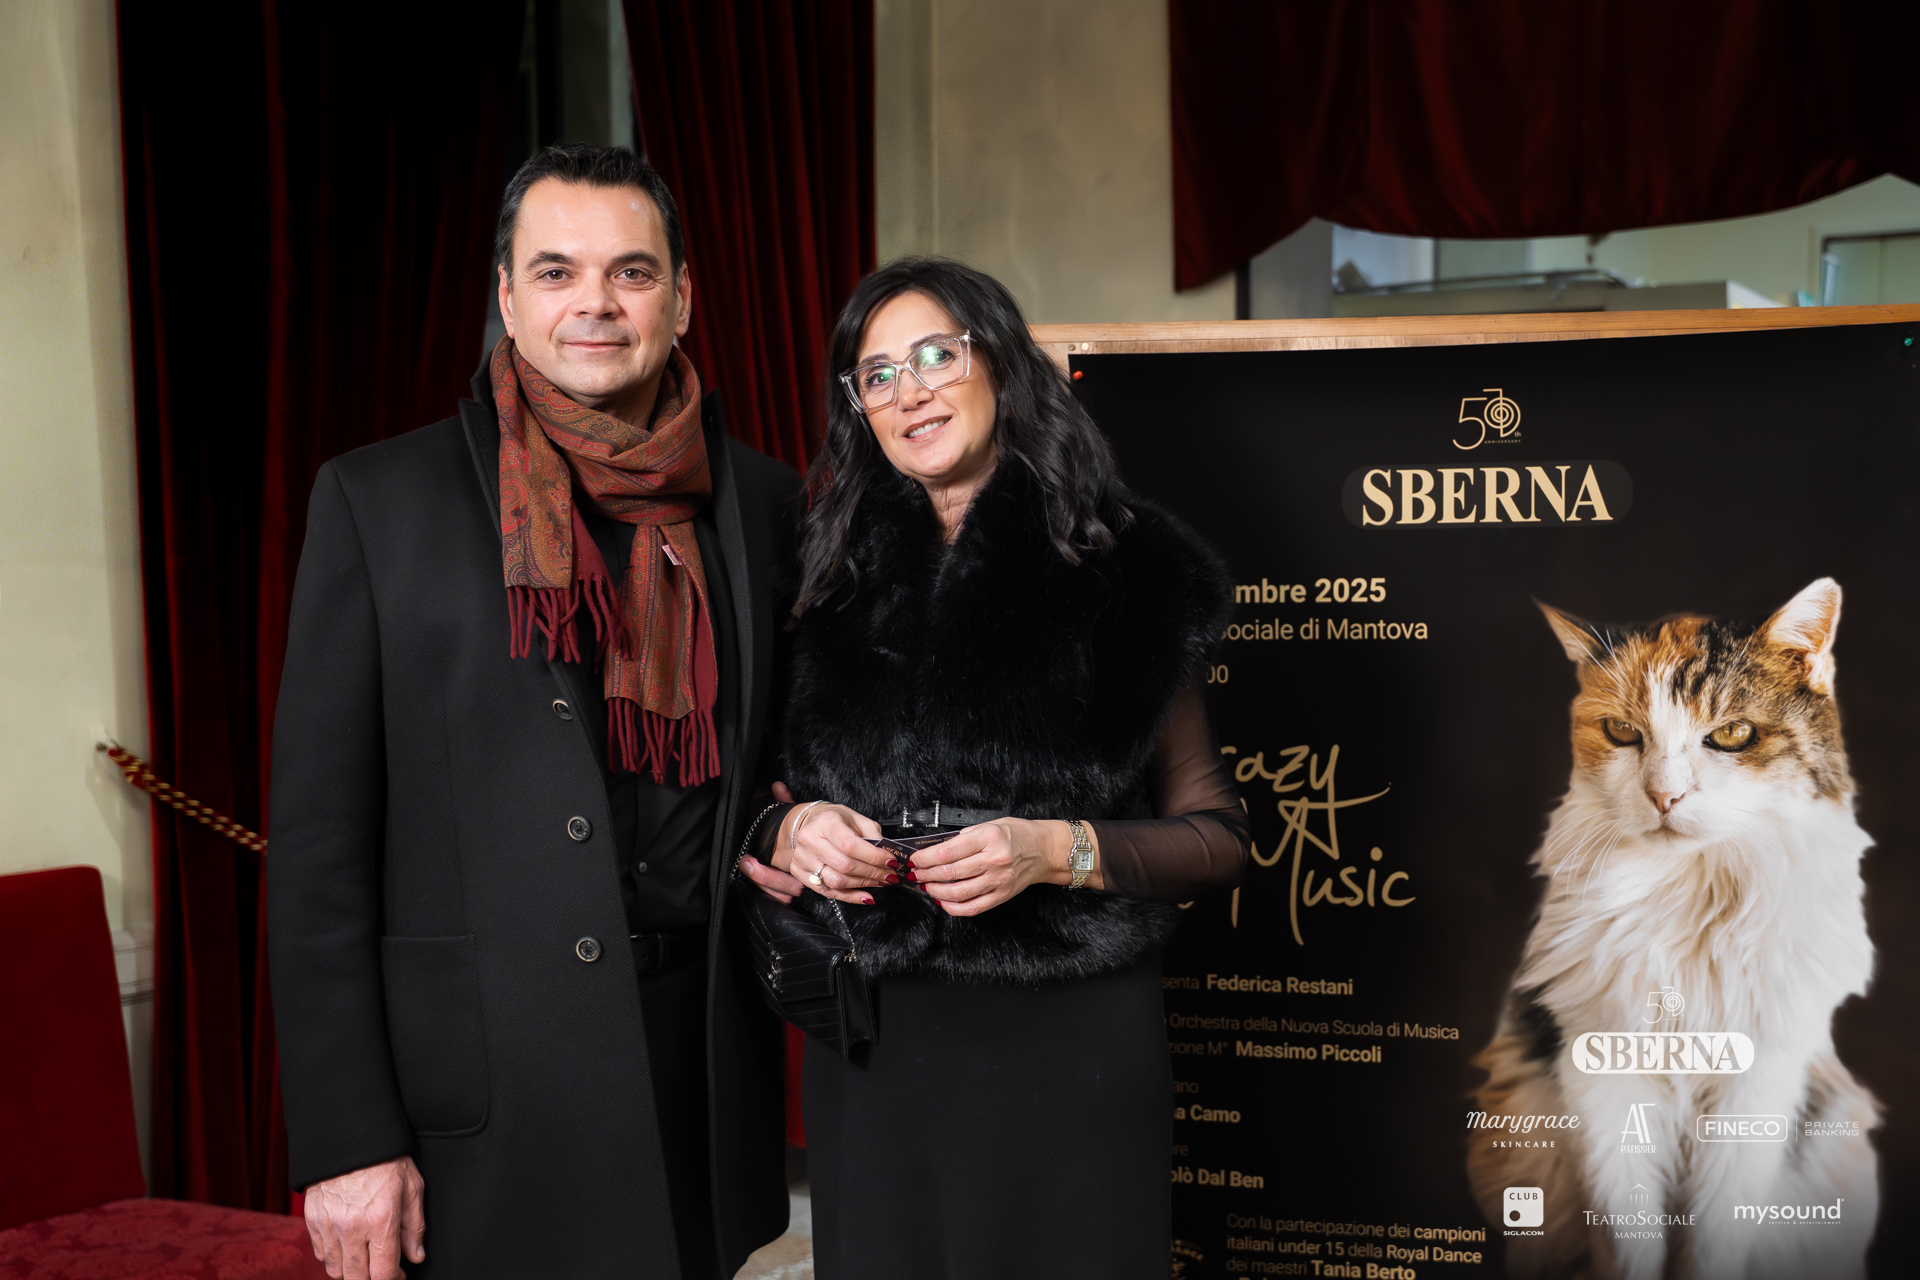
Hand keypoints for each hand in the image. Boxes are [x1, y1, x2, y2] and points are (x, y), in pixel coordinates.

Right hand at [304, 1155, 424, 1279]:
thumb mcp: (412, 1187)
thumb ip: (414, 1226)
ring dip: (352, 1271)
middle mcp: (352, 1228)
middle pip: (357, 1278)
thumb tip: (416, 1256)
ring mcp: (329, 1226)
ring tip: (365, 1257)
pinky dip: (334, 1257)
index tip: (400, 1274)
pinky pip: (321, 1254)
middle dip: (372, 1278)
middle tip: (383, 1267)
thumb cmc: (386, 1158)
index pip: (383, 1273)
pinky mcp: (312, 1221)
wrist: (350, 1135)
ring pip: (336, 1270)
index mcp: (380, 1220)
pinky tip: (348, 1245)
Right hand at [768, 792, 889, 904]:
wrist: (810, 823)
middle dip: (872, 873)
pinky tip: (865, 896)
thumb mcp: (857, 818)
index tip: (890, 861)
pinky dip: (850, 897)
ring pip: (836, 881)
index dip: (873, 857)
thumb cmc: (835, 821)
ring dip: (863, 885)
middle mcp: (810, 840)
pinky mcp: (800, 873)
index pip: (850, 845)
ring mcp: (802, 858)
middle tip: (889, 874)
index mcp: (826, 822)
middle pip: (844, 865)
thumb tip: (886, 856)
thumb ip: (873, 834)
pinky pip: (828, 892)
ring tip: (879, 881)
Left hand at [911, 818, 1097, 915]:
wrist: (1045, 850)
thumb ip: (964, 837)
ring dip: (936, 891)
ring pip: (959, 892)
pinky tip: (943, 901)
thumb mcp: (990, 825)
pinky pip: (973, 907)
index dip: (926, 858)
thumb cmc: (1018, 834)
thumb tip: (936, 850)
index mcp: (989, 837)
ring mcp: (999, 880)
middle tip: (916, 874)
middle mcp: (994, 860)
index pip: (948, 851)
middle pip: (951, 872)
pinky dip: (953, 907)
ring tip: (926, 886)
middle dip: (927, 874)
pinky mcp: (1002, 895)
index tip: (915, 859)